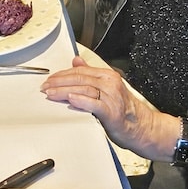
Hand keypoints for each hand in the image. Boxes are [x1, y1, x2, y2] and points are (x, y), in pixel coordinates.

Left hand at [40, 56, 172, 157]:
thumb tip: (76, 61)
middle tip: (45, 86)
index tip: (50, 79)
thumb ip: (91, 74)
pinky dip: (81, 100)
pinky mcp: (111, 112)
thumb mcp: (107, 87)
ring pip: (83, 89)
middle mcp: (110, 84)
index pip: (80, 71)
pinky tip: (70, 99)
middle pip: (80, 79)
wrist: (142, 127)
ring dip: (64, 91)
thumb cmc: (124, 110)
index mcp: (108, 76)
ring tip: (51, 93)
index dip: (62, 74)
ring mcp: (111, 97)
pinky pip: (93, 104)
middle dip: (59, 82)